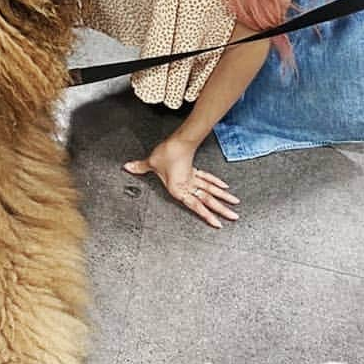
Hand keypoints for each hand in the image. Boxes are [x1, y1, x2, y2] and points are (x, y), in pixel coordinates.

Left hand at [124, 138, 239, 228]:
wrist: (179, 140)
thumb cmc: (166, 153)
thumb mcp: (151, 163)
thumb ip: (140, 167)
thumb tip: (128, 167)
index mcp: (180, 188)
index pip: (196, 205)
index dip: (207, 215)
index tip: (217, 223)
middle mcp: (189, 185)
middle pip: (208, 200)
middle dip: (222, 209)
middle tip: (234, 218)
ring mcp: (194, 177)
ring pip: (212, 190)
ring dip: (224, 198)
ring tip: (235, 206)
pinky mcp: (194, 170)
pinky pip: (208, 179)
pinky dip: (216, 183)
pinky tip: (225, 187)